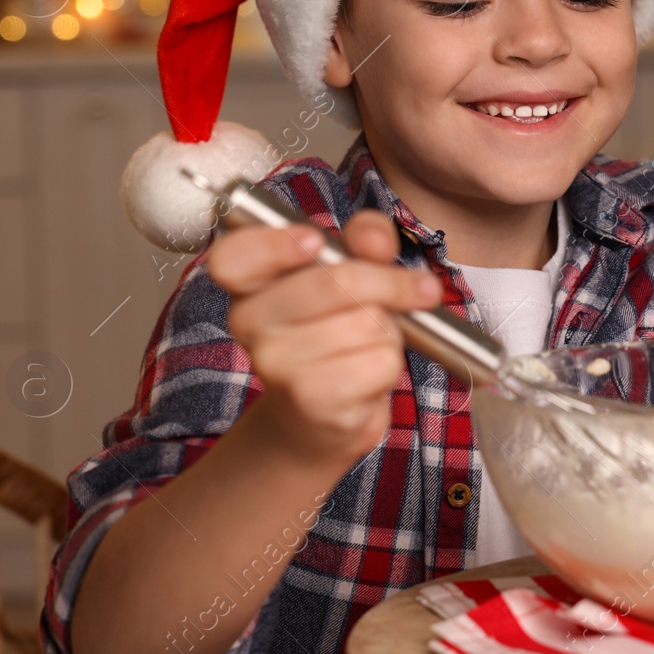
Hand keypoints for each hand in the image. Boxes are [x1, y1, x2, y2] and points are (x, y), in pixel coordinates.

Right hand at [204, 210, 442, 465]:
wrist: (318, 416)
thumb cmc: (334, 329)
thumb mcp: (351, 270)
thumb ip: (364, 240)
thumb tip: (372, 237)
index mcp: (250, 283)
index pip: (233, 257)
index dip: (275, 244)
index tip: (315, 240)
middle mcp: (250, 324)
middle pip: (333, 282)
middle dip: (390, 283)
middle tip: (420, 288)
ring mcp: (276, 366)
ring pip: (366, 323)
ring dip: (388, 331)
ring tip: (370, 342)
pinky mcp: (312, 402)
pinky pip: (379, 362)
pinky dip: (391, 365)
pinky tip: (368, 374)